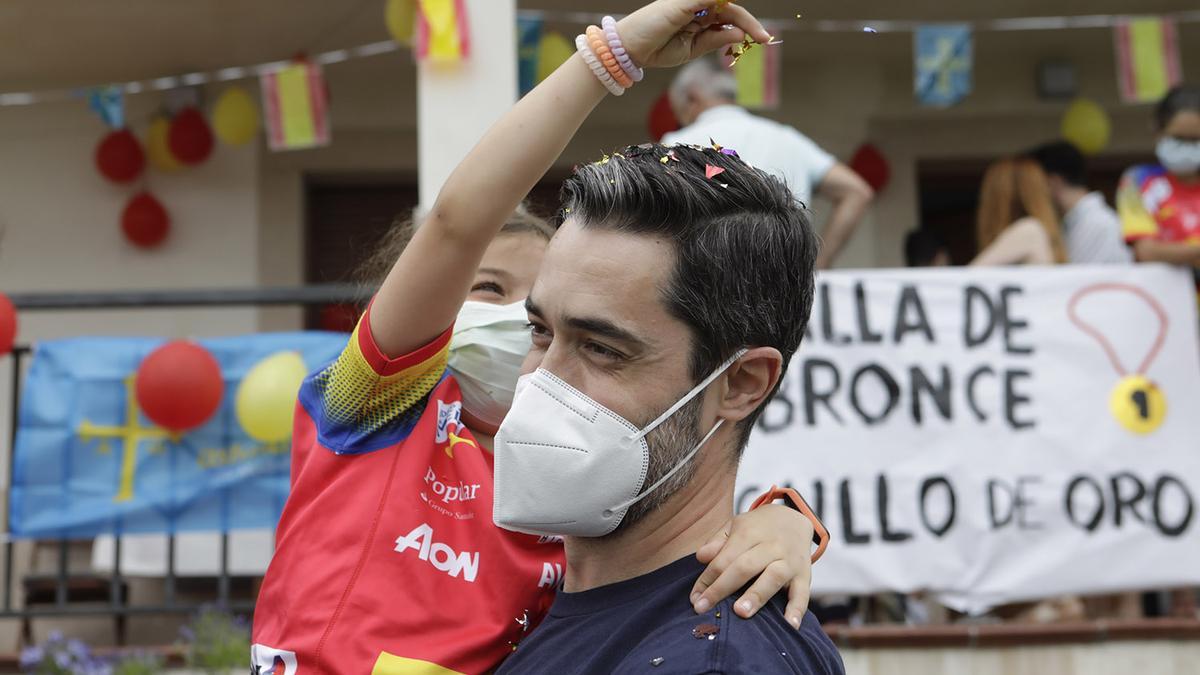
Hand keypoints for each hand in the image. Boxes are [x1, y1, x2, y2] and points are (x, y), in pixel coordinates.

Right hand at [616, 0, 771, 69]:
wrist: (632, 50)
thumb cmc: (657, 49)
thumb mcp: (691, 49)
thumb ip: (713, 40)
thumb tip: (739, 34)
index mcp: (698, 17)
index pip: (728, 17)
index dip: (747, 26)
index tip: (762, 39)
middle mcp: (696, 6)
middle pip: (729, 10)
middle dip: (750, 24)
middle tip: (765, 39)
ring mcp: (690, 2)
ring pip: (722, 4)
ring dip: (743, 17)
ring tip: (759, 34)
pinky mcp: (684, 2)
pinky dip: (723, 3)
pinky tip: (739, 20)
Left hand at [690, 504, 813, 628]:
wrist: (794, 519)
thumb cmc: (757, 529)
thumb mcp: (735, 526)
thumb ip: (718, 541)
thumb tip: (701, 557)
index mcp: (749, 533)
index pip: (724, 558)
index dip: (708, 579)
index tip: (695, 599)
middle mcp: (771, 546)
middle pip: (745, 567)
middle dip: (723, 588)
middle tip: (705, 608)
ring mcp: (789, 561)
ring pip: (773, 577)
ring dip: (756, 595)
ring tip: (741, 612)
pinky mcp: (804, 575)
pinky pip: (802, 594)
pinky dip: (797, 610)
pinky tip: (789, 626)